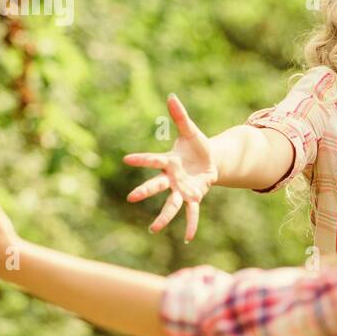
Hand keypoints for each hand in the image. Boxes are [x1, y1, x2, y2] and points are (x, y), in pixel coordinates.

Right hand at [123, 94, 218, 241]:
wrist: (210, 161)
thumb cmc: (197, 146)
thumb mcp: (191, 131)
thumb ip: (180, 117)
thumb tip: (171, 96)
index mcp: (169, 161)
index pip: (153, 159)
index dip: (141, 159)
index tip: (126, 159)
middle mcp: (172, 178)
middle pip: (157, 185)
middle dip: (145, 191)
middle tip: (131, 198)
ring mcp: (182, 189)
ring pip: (171, 204)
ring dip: (163, 217)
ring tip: (153, 229)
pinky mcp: (194, 196)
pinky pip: (192, 212)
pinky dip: (191, 224)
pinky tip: (189, 238)